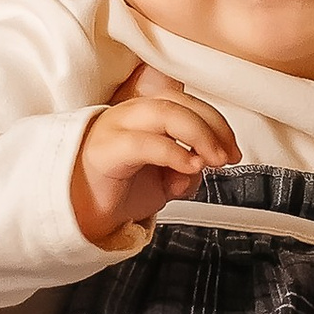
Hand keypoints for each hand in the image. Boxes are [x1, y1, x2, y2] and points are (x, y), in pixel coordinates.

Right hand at [72, 63, 238, 247]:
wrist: (80, 210)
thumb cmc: (119, 188)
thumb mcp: (165, 181)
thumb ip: (186, 169)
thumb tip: (201, 166)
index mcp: (147, 114)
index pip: (188, 103)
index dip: (217, 122)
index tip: (234, 150)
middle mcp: (131, 113)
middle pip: (180, 103)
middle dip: (213, 127)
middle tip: (228, 156)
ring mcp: (116, 127)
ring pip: (164, 113)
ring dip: (198, 134)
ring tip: (213, 161)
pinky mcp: (106, 150)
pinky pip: (144, 143)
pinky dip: (173, 153)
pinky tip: (189, 168)